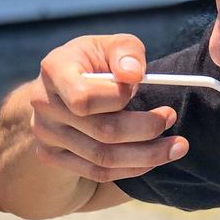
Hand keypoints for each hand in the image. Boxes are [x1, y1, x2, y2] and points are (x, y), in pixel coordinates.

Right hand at [30, 34, 185, 182]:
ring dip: (146, 156)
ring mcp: (46, 135)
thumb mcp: (110, 46)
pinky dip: (130, 169)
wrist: (62, 88)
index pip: (85, 98)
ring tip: (174, 147)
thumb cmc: (93, 63)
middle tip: (171, 119)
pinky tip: (151, 159)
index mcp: (54, 71)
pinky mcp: (52, 157)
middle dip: (145, 129)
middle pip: (101, 131)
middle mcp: (44, 105)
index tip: (143, 86)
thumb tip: (133, 73)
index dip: (118, 97)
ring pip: (102, 158)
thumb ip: (125, 52)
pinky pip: (97, 172)